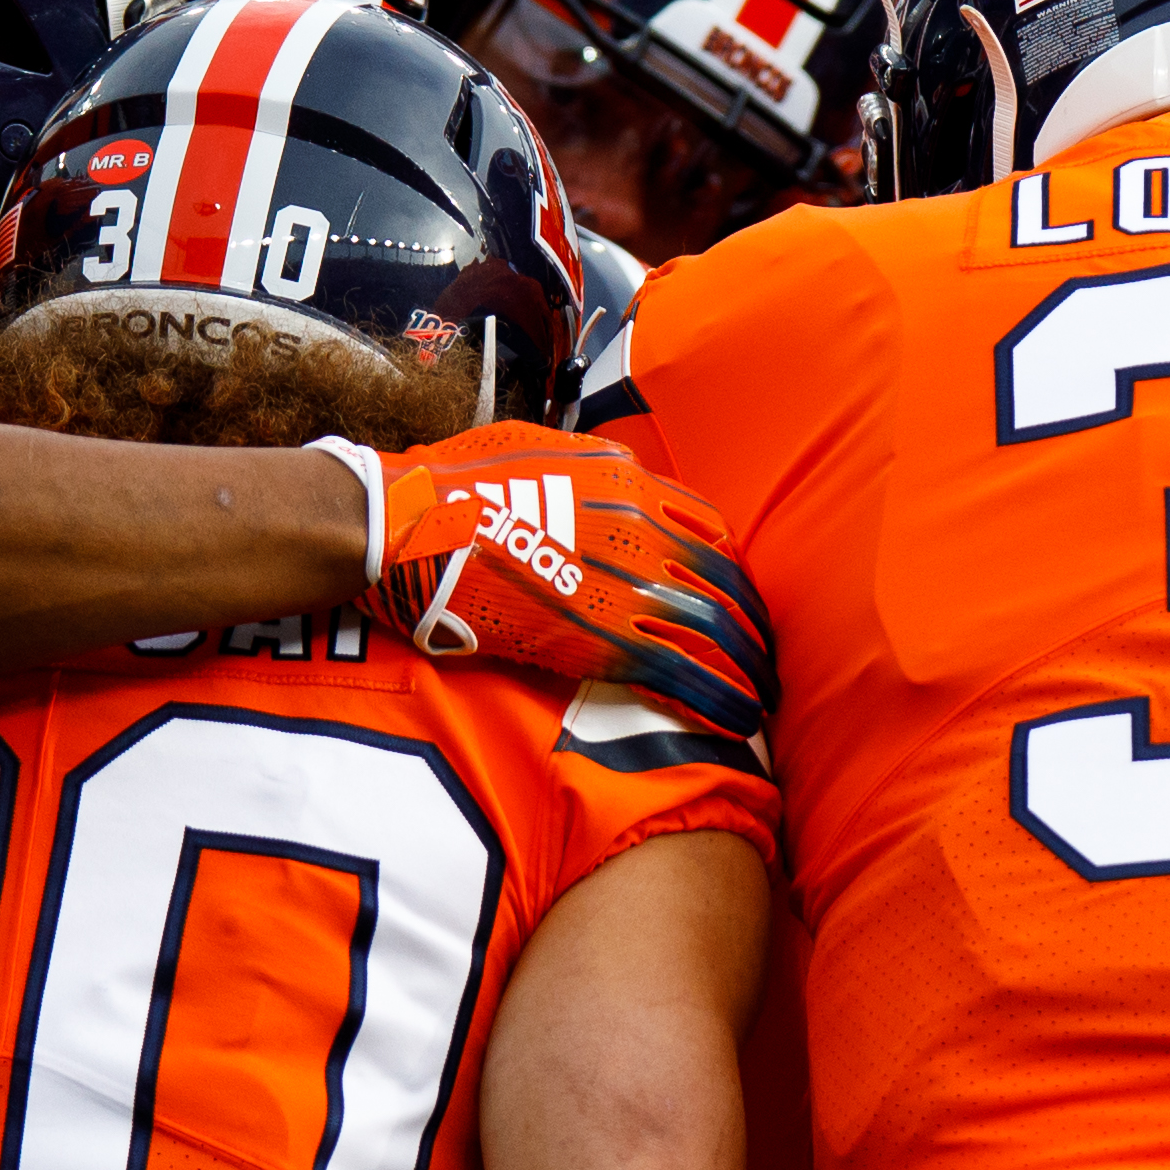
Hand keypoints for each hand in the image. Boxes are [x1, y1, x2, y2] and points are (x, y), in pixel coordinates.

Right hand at [341, 430, 778, 758]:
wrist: (406, 524)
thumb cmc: (451, 485)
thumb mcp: (535, 447)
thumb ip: (586, 464)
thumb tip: (611, 469)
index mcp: (625, 483)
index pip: (707, 530)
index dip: (725, 573)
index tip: (731, 600)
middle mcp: (639, 530)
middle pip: (722, 585)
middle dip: (750, 627)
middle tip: (764, 658)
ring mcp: (623, 585)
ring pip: (714, 632)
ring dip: (746, 670)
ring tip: (761, 701)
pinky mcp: (600, 638)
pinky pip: (679, 672)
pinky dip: (716, 698)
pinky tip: (736, 721)